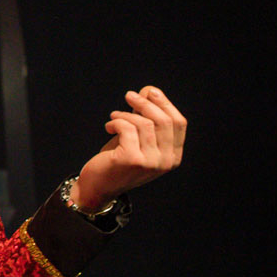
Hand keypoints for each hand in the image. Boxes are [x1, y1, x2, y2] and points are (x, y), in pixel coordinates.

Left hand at [73, 85, 186, 209]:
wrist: (98, 187)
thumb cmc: (117, 160)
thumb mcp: (136, 138)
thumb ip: (145, 117)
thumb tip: (150, 90)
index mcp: (173, 156)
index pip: (179, 123)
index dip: (165, 104)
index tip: (150, 91)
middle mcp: (167, 161)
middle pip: (164, 120)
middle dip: (146, 103)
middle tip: (129, 95)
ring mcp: (151, 162)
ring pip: (144, 123)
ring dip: (126, 114)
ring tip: (114, 116)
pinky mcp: (133, 160)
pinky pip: (128, 128)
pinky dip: (116, 122)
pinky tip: (109, 126)